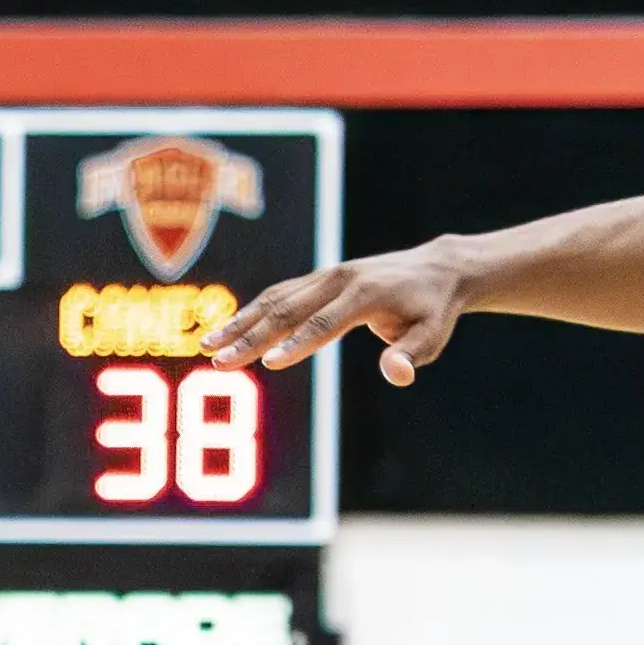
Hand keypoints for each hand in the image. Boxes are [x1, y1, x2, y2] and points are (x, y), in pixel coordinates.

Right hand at [204, 242, 465, 387]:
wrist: (436, 269)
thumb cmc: (432, 311)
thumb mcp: (433, 337)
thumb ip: (412, 356)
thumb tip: (397, 375)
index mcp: (366, 295)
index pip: (325, 324)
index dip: (297, 344)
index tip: (268, 363)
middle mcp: (339, 280)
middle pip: (287, 310)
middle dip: (250, 337)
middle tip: (219, 362)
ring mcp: (325, 276)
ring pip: (274, 299)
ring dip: (239, 324)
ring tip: (207, 346)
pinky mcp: (316, 280)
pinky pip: (277, 295)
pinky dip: (249, 313)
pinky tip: (225, 332)